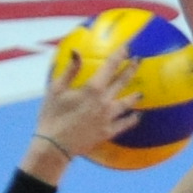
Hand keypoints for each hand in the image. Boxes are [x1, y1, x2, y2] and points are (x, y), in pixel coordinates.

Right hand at [34, 33, 139, 166]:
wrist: (55, 146)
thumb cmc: (52, 116)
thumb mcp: (56, 89)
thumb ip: (70, 70)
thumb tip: (76, 51)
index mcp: (93, 88)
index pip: (110, 66)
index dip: (120, 55)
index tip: (127, 47)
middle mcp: (105, 101)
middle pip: (122, 81)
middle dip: (131, 68)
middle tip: (139, 60)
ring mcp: (109, 118)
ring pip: (127, 103)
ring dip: (134, 96)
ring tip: (141, 92)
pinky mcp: (108, 132)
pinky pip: (124, 124)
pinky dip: (132, 119)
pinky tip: (137, 116)